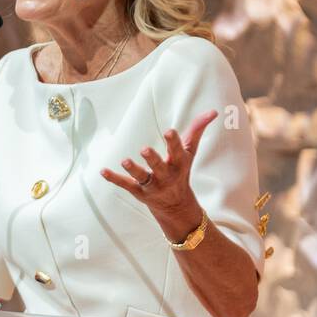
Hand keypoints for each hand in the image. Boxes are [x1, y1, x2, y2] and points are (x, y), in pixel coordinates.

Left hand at [100, 109, 215, 237]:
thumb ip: (197, 130)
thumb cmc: (181, 171)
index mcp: (178, 164)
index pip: (177, 152)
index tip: (169, 131)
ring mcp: (152, 185)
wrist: (177, 206)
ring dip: (133, 170)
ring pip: (142, 177)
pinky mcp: (139, 191)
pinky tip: (103, 171)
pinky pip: (126, 185)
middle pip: (159, 167)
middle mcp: (166, 175)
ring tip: (124, 160)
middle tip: (145, 149)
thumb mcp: (190, 152)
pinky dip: (114, 178)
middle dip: (153, 159)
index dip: (173, 142)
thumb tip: (213, 111)